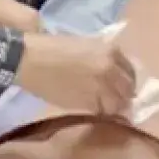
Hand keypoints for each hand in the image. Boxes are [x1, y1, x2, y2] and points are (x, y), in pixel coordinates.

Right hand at [15, 33, 136, 116]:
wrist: (28, 60)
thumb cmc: (50, 47)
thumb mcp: (83, 45)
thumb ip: (101, 57)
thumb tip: (111, 73)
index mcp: (110, 51)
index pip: (130, 70)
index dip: (127, 80)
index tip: (122, 85)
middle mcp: (111, 70)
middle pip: (128, 89)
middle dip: (124, 95)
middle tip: (117, 99)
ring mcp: (102, 88)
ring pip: (117, 104)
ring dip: (114, 107)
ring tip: (107, 108)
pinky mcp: (88, 104)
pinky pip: (102, 112)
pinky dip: (101, 113)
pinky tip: (95, 110)